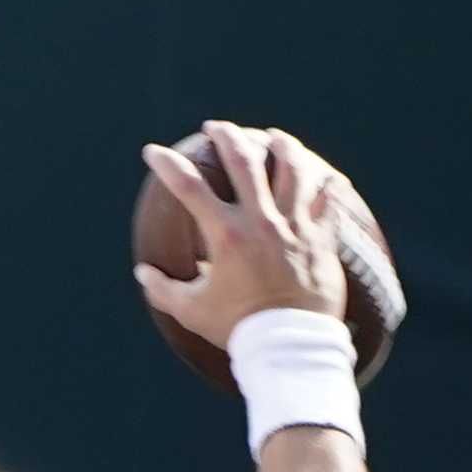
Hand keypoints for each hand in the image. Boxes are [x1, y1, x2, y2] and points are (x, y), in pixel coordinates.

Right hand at [136, 122, 352, 354]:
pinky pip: (328, 197)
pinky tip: (324, 172)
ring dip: (281, 145)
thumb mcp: (193, 312)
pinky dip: (326, 181)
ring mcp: (294, 225)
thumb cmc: (238, 328)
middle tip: (216, 128)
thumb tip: (143, 273)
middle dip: (227, 136)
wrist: (289, 344)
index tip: (154, 152)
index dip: (167, 164)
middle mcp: (261, 221)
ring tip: (273, 137)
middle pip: (243, 161)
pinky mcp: (320, 236)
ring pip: (292, 167)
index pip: (189, 187)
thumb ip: (164, 290)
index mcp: (226, 235)